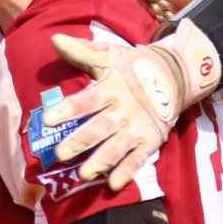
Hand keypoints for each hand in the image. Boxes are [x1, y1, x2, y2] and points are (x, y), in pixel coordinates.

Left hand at [43, 22, 218, 190]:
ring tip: (84, 174)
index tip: (47, 119)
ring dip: (101, 161)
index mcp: (111, 88)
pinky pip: (138, 158)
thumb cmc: (132, 67)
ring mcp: (137, 127)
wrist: (175, 74)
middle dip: (80, 141)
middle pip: (99, 128)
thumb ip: (81, 52)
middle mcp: (123, 109)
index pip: (86, 100)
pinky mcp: (150, 140)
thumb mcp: (107, 56)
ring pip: (117, 146)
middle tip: (60, 154)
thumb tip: (54, 39)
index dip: (68, 109)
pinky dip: (127, 171)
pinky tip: (113, 184)